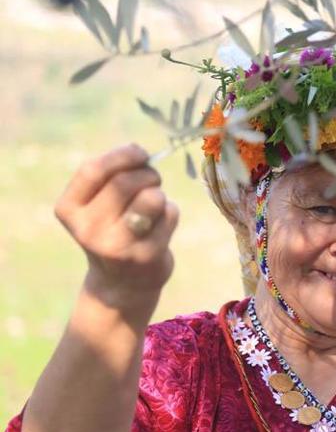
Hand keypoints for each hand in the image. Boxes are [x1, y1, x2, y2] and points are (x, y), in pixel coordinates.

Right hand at [54, 144, 178, 308]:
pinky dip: (171, 211)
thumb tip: (136, 149)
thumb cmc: (112, 228)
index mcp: (69, 210)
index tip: (139, 153)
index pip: (93, 170)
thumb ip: (111, 175)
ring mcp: (117, 246)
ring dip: (159, 192)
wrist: (122, 282)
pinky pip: (169, 215)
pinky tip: (160, 225)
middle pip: (125, 183)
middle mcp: (88, 230)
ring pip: (151, 198)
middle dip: (147, 173)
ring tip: (155, 201)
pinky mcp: (146, 257)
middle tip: (153, 178)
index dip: (121, 155)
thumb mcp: (98, 203)